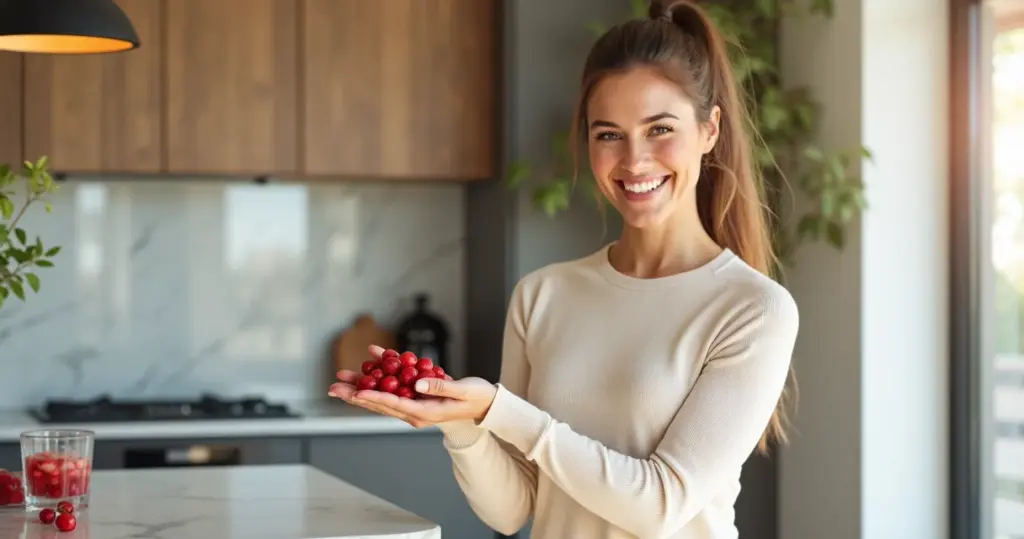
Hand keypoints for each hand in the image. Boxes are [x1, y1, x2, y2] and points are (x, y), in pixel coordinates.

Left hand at [328, 345, 498, 428]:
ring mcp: (413, 405)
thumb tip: (419, 385)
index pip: (395, 405)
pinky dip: (383, 372)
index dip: (375, 397)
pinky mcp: (414, 396)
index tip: (358, 392)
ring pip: (381, 395)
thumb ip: (441, 388)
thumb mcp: (463, 392)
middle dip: (356, 394)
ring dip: (361, 385)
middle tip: (335, 386)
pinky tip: (373, 357)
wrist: (484, 404)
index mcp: (425, 414)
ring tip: (341, 377)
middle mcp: (414, 412)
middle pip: (380, 403)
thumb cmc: (476, 398)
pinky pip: (393, 386)